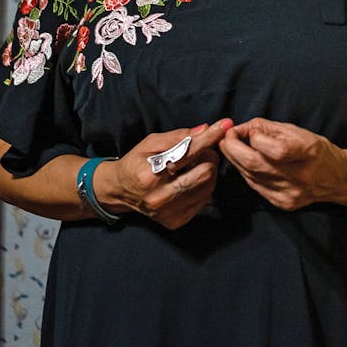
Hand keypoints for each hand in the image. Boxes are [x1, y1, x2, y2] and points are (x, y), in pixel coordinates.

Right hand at [94, 119, 230, 228]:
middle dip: (210, 156)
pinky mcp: (176, 221)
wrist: (121, 191)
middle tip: (203, 150)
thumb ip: (178, 136)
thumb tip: (205, 129)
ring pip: (209, 186)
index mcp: (150, 175)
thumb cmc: (136, 162)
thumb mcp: (150, 143)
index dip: (209, 137)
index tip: (225, 125)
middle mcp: (159, 197)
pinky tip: (192, 179)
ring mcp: (168, 212)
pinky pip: (204, 200)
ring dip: (209, 170)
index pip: (188, 153)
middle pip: (205, 172)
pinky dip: (204, 186)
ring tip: (196, 165)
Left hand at [220, 118, 346, 210]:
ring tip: (229, 146)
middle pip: (257, 164)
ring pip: (251, 176)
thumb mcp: (298, 131)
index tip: (249, 130)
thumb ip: (268, 128)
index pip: (277, 149)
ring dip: (235, 160)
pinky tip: (243, 162)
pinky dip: (245, 172)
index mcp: (309, 153)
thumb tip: (241, 128)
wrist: (337, 179)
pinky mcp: (283, 203)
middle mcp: (300, 176)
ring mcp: (291, 193)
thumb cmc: (317, 150)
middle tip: (226, 137)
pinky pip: (255, 186)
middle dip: (234, 149)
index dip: (257, 138)